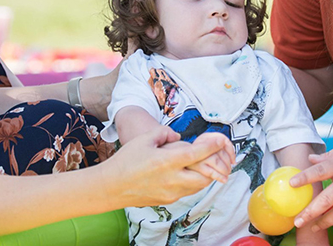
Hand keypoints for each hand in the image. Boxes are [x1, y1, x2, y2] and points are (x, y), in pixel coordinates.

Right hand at [101, 126, 234, 206]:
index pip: (197, 154)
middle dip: (213, 165)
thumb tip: (178, 137)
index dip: (212, 146)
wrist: (111, 187)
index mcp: (166, 161)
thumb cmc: (126, 161)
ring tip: (201, 163)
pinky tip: (188, 173)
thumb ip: (165, 133)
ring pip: (199, 186)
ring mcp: (171, 192)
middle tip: (214, 154)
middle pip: (205, 175)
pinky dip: (194, 182)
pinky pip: (189, 191)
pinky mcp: (169, 200)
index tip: (221, 140)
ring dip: (205, 174)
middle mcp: (172, 179)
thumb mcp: (144, 139)